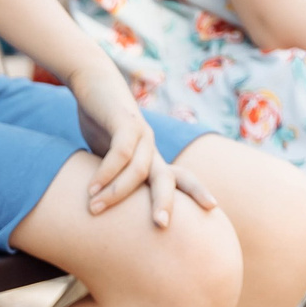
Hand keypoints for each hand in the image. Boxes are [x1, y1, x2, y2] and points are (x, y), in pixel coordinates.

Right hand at [67, 62, 216, 228]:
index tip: (213, 209)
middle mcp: (152, 146)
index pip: (180, 177)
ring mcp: (141, 132)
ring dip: (116, 192)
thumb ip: (111, 176)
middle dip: (166, 202)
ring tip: (94, 208)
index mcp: (152, 156)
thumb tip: (101, 208)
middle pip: (169, 177)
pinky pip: (119, 152)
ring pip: (139, 169)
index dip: (196, 192)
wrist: (93, 81)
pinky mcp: (124, 121)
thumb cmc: (101, 121)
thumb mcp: (107, 152)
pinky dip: (106, 171)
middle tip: (161, 225)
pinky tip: (91, 186)